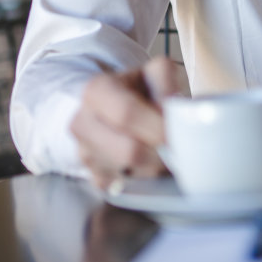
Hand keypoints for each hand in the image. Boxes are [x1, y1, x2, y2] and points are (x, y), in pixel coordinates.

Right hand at [70, 56, 179, 188]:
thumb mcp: (156, 73)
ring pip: (131, 174)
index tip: (178, 133)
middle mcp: (82, 123)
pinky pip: (128, 189)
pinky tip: (151, 162)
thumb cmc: (140, 90)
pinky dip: (147, 180)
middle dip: (161, 153)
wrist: (115, 107)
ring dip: (156, 168)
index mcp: (96, 91)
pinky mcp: (95, 178)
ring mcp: (85, 154)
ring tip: (165, 151)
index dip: (156, 127)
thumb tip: (174, 113)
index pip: (126, 114)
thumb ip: (167, 85)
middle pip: (129, 151)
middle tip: (179, 147)